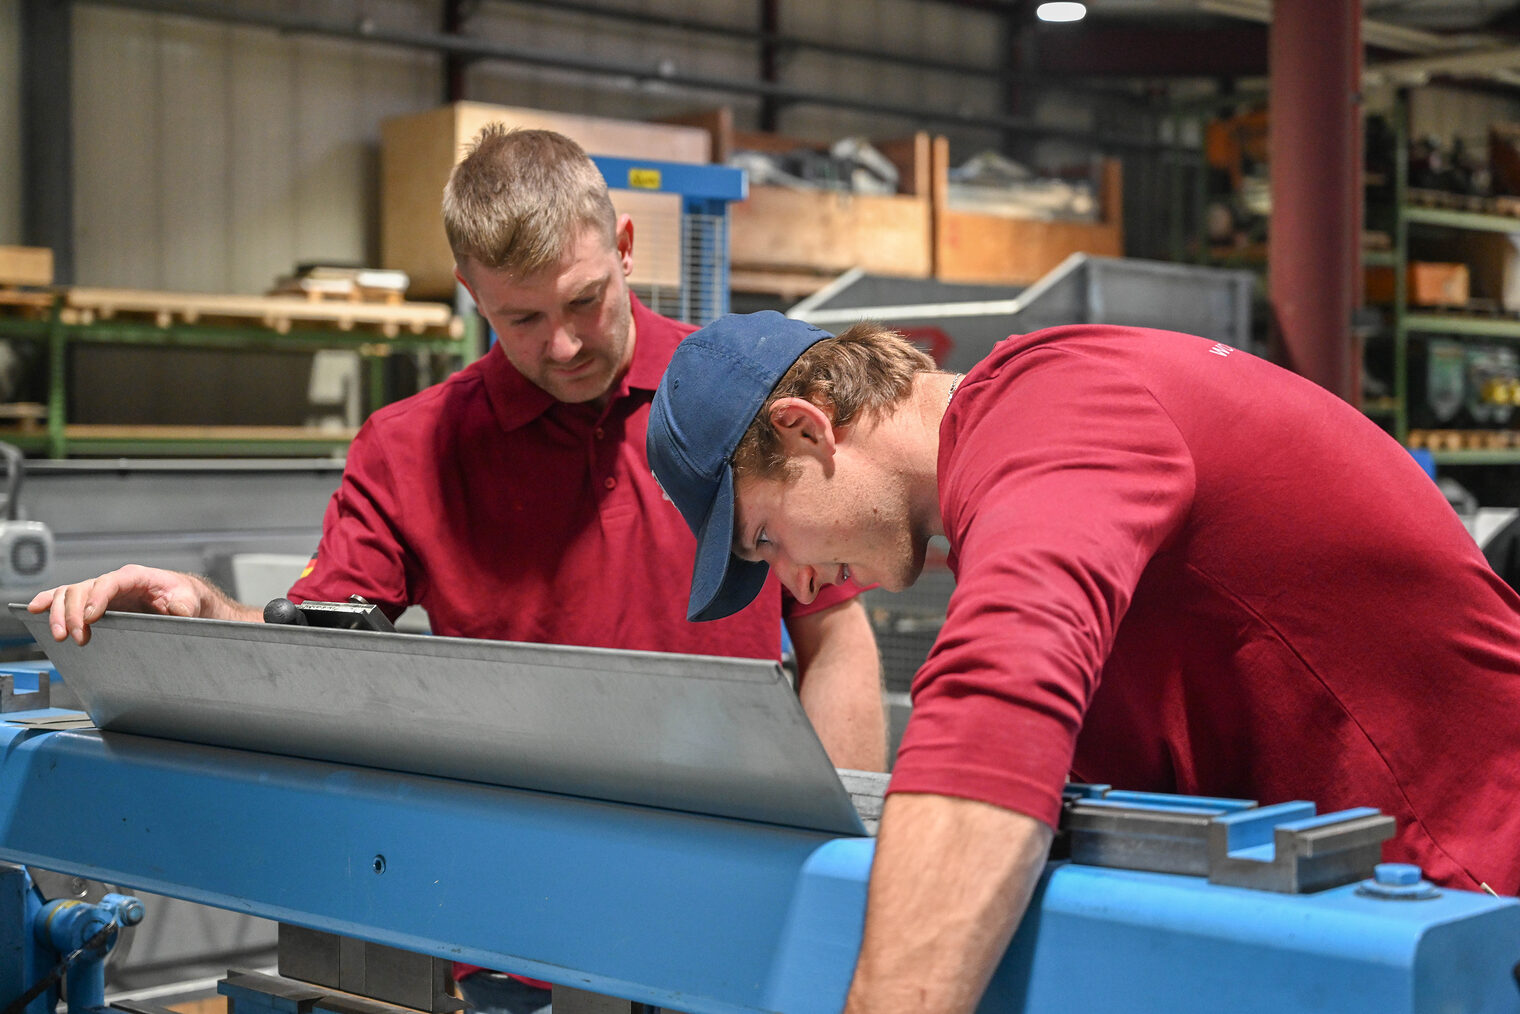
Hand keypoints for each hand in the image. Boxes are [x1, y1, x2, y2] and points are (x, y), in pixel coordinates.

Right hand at [28, 565, 221, 644]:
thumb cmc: (184, 596)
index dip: (98, 598)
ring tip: (60, 635)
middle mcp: (114, 581)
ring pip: (70, 593)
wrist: (182, 598)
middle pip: (84, 588)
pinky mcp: (95, 602)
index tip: (92, 618)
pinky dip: (49, 601)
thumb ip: (183, 606)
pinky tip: (35, 610)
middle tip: (76, 637)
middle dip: (76, 613)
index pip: (110, 582)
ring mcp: (102, 590)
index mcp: (136, 576)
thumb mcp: (189, 601)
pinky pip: (66, 597)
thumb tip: (178, 611)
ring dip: (60, 613)